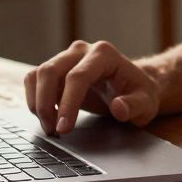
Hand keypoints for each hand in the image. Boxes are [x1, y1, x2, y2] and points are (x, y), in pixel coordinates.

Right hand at [24, 40, 160, 134]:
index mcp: (104, 54)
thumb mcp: (146, 104)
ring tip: (50, 127)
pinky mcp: (57, 69)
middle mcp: (82, 50)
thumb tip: (119, 108)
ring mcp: (67, 57)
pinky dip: (35, 99)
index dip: (67, 103)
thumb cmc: (139, 93)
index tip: (64, 127)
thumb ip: (135, 106)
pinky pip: (35, 79)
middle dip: (46, 104)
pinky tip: (47, 117)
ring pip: (38, 74)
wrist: (133, 86)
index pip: (78, 77)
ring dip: (37, 102)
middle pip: (51, 71)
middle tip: (53, 131)